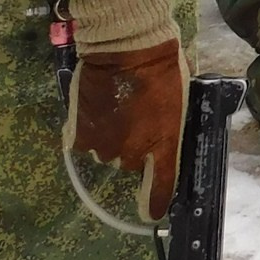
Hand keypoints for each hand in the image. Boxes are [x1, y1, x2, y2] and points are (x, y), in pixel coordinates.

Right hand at [65, 40, 187, 222]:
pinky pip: (86, 142)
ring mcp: (105, 147)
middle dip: (133, 145)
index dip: (155, 203)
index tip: (151, 214)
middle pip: (131, 163)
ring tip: (115, 109)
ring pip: (107, 152)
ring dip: (111, 138)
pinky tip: (97, 109)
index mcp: (164, 144)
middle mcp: (133, 154)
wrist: (126, 46)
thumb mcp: (178, 97)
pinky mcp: (81, 135)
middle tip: (135, 117)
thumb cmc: (162, 66)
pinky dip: (90, 130)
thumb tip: (161, 133)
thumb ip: (168, 124)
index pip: (161, 185)